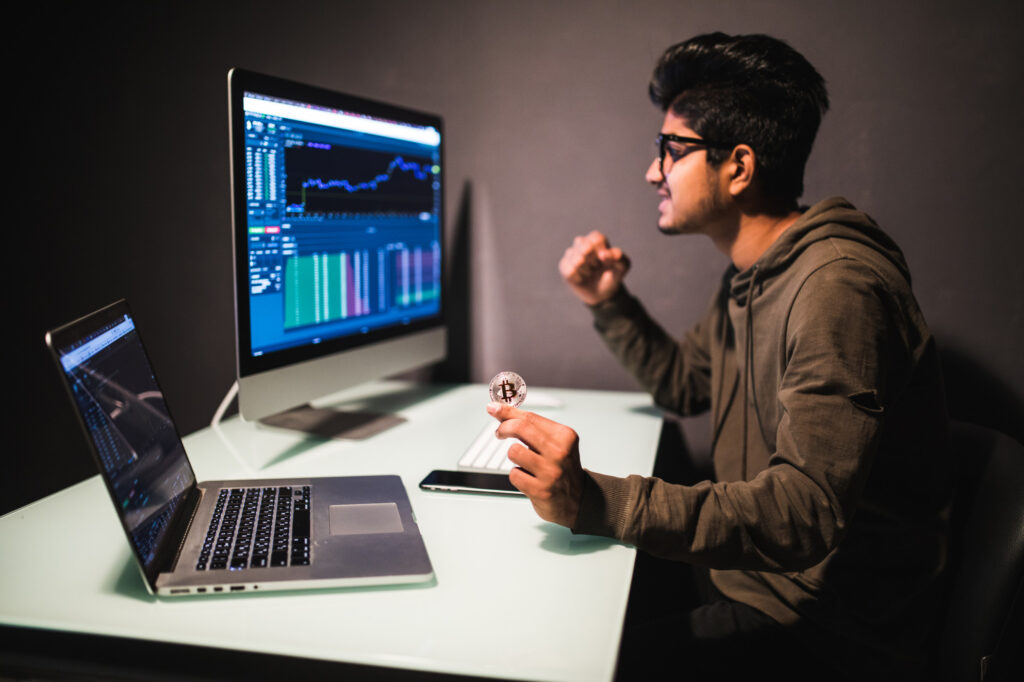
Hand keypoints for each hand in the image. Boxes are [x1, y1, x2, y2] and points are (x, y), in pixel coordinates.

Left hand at [487, 402, 584, 527]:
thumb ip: (529, 425)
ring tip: (525, 462)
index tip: (494, 409)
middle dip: (504, 428)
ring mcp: (551, 472)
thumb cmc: (561, 466)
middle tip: (500, 432)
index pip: (530, 417)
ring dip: (514, 456)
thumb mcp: (554, 442)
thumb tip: (498, 409)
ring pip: (514, 452)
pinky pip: (514, 475)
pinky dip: (517, 475)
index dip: (507, 412)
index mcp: (565, 436)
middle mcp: (560, 452)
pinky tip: (529, 478)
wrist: (577, 499)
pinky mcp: (541, 490)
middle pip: (520, 428)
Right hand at [558, 230, 630, 305]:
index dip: (602, 251)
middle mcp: (583, 244)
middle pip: (583, 244)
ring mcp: (572, 254)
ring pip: (576, 258)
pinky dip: (578, 277)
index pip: (596, 238)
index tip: (605, 260)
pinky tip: (581, 279)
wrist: (603, 293)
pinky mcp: (564, 266)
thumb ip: (619, 257)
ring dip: (586, 269)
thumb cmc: (613, 275)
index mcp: (597, 240)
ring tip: (589, 273)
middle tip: (596, 266)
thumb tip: (603, 254)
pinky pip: (569, 270)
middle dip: (592, 259)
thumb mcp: (623, 267)